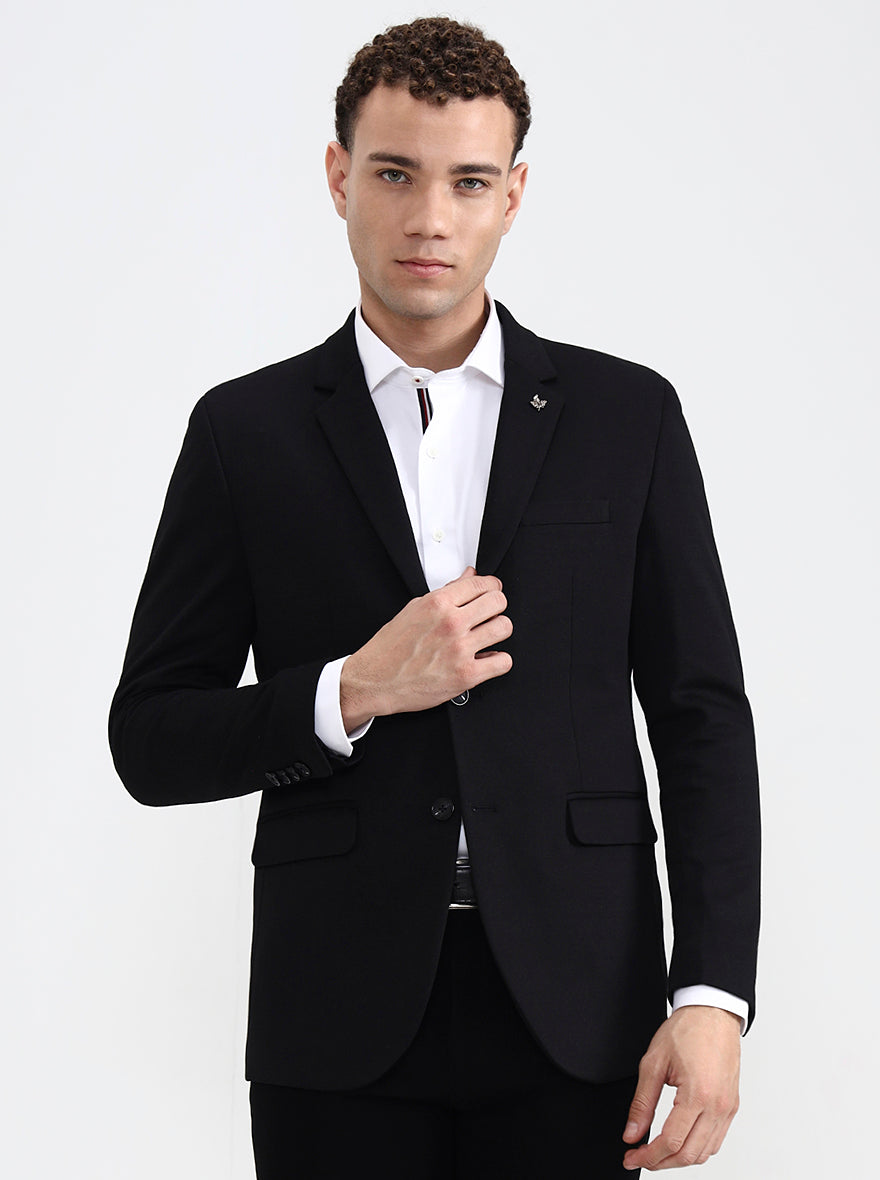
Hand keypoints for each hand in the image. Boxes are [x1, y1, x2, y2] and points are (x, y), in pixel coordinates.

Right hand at [339, 567, 512, 729]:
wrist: (375, 680)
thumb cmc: (390, 647)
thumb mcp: (415, 609)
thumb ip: (447, 592)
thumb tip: (469, 576)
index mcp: (437, 603)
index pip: (482, 584)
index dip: (492, 587)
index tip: (492, 592)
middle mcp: (451, 624)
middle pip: (498, 602)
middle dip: (497, 606)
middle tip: (490, 613)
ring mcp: (460, 650)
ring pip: (504, 628)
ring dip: (498, 631)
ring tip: (487, 636)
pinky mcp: (465, 675)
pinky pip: (503, 661)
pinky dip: (498, 660)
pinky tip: (486, 658)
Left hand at [622, 1006, 740, 1169]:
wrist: (712, 1013)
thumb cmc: (686, 1030)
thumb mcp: (653, 1063)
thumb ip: (641, 1103)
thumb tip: (631, 1133)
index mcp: (698, 1095)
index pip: (671, 1142)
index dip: (648, 1156)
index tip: (631, 1157)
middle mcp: (718, 1106)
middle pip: (689, 1155)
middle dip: (661, 1162)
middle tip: (639, 1157)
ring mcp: (728, 1108)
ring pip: (705, 1153)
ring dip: (679, 1159)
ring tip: (656, 1152)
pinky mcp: (732, 1106)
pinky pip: (716, 1140)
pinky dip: (697, 1148)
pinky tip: (680, 1141)